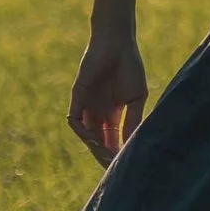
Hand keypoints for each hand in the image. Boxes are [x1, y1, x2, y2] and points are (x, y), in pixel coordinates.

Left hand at [69, 24, 146, 161]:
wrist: (117, 43)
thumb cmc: (129, 67)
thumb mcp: (135, 98)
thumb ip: (131, 120)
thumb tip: (129, 145)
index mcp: (112, 113)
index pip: (112, 139)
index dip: (116, 153)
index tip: (124, 165)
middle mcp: (97, 112)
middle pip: (98, 141)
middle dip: (104, 154)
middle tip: (113, 167)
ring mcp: (86, 105)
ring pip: (86, 134)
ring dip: (94, 147)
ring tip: (105, 156)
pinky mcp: (77, 97)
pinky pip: (74, 120)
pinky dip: (82, 132)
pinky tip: (94, 139)